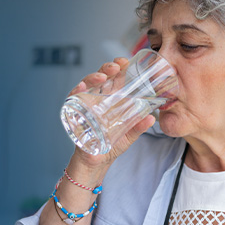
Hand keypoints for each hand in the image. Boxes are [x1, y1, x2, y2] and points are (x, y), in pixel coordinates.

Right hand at [67, 57, 156, 172]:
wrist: (96, 162)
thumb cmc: (111, 145)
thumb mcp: (128, 135)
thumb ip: (138, 126)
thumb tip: (151, 117)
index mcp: (110, 99)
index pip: (113, 78)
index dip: (118, 67)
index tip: (125, 61)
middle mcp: (97, 98)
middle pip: (100, 77)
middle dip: (106, 68)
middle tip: (116, 67)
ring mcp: (85, 104)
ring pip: (86, 84)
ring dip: (93, 77)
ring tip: (102, 77)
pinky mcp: (74, 113)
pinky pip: (73, 99)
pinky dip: (76, 91)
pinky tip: (81, 87)